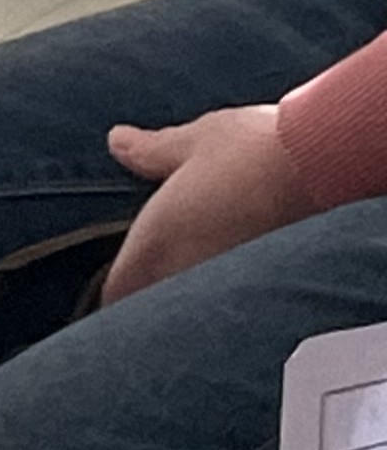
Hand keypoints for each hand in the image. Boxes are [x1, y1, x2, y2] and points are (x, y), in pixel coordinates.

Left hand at [103, 105, 316, 305]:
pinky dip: (231, 294)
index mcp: (155, 242)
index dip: (118, 289)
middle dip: (155, 297)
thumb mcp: (194, 142)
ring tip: (202, 277)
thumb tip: (120, 142)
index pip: (119, 291)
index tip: (123, 282)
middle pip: (156, 307)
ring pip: (195, 305)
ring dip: (193, 295)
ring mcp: (227, 285)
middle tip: (159, 282)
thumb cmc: (260, 151)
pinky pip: (234, 301)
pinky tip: (242, 276)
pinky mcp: (265, 287)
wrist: (331, 166)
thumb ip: (151, 151)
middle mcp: (186, 274)